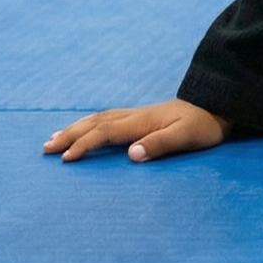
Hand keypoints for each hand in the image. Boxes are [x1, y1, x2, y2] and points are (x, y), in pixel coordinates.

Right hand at [44, 99, 227, 162]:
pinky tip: (85, 129)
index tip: (66, 158)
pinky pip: (106, 118)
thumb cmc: (204, 124)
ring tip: (55, 138)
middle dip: (69, 135)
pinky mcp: (141, 117)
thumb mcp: (187, 137)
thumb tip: (131, 155)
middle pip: (94, 123)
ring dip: (75, 128)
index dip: (84, 144)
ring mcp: (136, 115)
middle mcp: (134, 116)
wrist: (217, 104)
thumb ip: (160, 144)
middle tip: (45, 147)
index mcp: (141, 122)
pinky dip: (89, 124)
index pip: (105, 132)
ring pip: (98, 119)